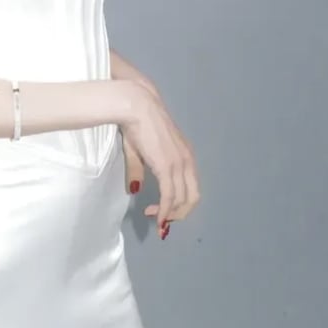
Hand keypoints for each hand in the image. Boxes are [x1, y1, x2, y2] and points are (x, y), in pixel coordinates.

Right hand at [120, 82, 199, 234]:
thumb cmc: (137, 123)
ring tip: (155, 219)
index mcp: (185, 156)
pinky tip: (157, 217)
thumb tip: (135, 189)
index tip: (164, 212)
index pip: (191, 187)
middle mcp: (187, 161)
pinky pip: (170, 196)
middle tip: (162, 220)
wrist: (136, 106)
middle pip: (192, 198)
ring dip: (169, 214)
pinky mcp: (167, 166)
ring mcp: (179, 164)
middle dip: (178, 214)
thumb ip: (139, 170)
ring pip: (182, 200)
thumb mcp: (139, 151)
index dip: (181, 204)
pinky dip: (165, 210)